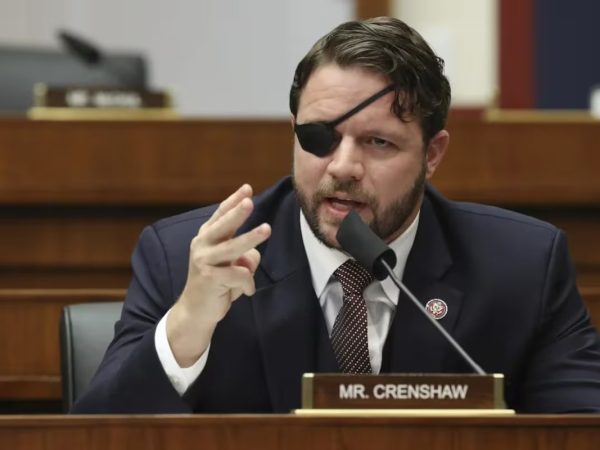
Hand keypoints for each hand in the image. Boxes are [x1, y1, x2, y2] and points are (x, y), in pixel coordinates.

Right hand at [167, 184, 270, 365]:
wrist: (196, 310)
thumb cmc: (217, 283)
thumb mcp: (230, 264)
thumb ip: (243, 255)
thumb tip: (252, 255)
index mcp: (206, 237)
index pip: (220, 215)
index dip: (233, 201)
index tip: (247, 189)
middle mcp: (202, 245)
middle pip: (223, 225)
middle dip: (237, 213)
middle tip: (250, 202)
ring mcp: (203, 260)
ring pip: (233, 247)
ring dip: (251, 239)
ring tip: (267, 229)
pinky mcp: (209, 277)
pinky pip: (239, 275)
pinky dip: (247, 284)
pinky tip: (245, 292)